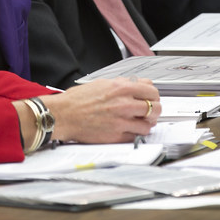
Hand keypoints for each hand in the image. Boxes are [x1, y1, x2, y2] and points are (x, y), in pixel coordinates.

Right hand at [38, 78, 160, 143]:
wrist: (63, 114)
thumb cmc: (78, 100)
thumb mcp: (102, 83)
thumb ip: (123, 84)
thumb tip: (139, 84)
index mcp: (121, 88)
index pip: (152, 91)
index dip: (154, 95)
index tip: (152, 98)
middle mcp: (124, 104)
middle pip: (155, 108)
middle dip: (154, 110)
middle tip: (150, 111)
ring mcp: (121, 121)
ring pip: (148, 125)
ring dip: (146, 124)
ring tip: (140, 122)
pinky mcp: (116, 136)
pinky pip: (136, 137)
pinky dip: (135, 134)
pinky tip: (130, 130)